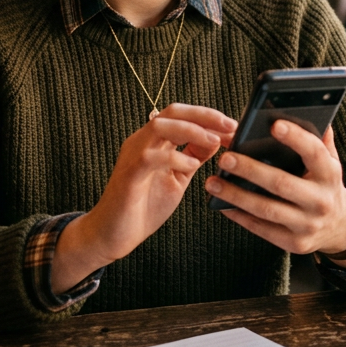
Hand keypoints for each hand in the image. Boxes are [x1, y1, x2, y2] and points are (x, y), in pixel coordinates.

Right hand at [52, 104, 236, 292]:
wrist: (112, 234)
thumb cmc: (143, 207)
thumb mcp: (177, 179)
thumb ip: (192, 157)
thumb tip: (215, 139)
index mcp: (153, 141)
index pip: (181, 115)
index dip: (208, 117)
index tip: (233, 127)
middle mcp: (141, 141)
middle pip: (173, 112)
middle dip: (204, 115)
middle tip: (230, 126)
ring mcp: (133, 155)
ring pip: (160, 125)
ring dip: (191, 130)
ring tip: (214, 142)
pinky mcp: (129, 174)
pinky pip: (150, 156)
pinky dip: (174, 157)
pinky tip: (192, 166)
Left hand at [205, 122, 345, 257]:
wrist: (339, 227)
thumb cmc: (323, 183)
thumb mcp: (329, 161)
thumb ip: (319, 138)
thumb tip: (307, 107)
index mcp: (330, 174)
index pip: (315, 153)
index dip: (296, 138)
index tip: (273, 124)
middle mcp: (321, 201)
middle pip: (282, 184)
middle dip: (251, 170)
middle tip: (225, 158)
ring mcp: (308, 225)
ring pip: (267, 210)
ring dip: (236, 195)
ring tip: (212, 182)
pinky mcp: (294, 244)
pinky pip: (262, 229)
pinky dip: (240, 216)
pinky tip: (222, 204)